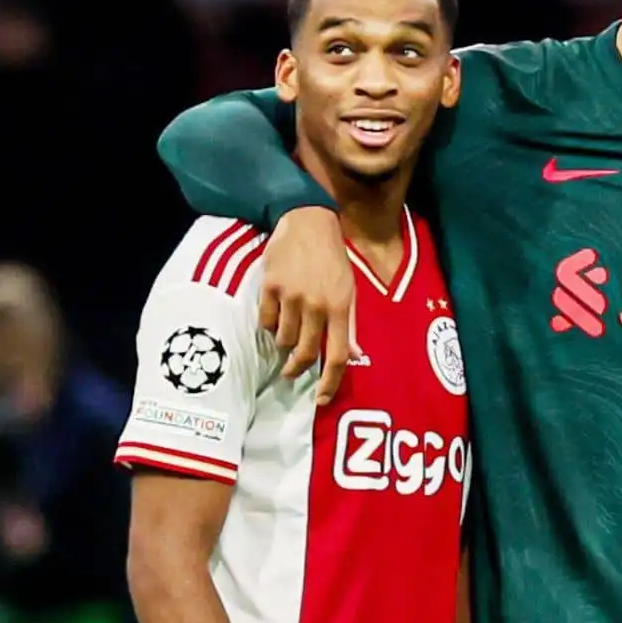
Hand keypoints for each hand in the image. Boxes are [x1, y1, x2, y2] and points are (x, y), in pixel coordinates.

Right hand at [260, 207, 357, 403]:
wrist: (308, 222)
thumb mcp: (349, 289)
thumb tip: (355, 356)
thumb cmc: (332, 259)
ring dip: (284, 343)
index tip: (321, 400)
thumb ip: (349, 324)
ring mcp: (291, 296)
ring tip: (288, 331)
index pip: (337, 354)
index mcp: (340, 306)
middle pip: (305, 353)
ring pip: (283, 340)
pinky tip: (276, 313)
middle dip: (297, 369)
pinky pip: (265, 321)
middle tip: (291, 373)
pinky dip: (270, 324)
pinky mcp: (269, 287)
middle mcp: (316, 305)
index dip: (330, 382)